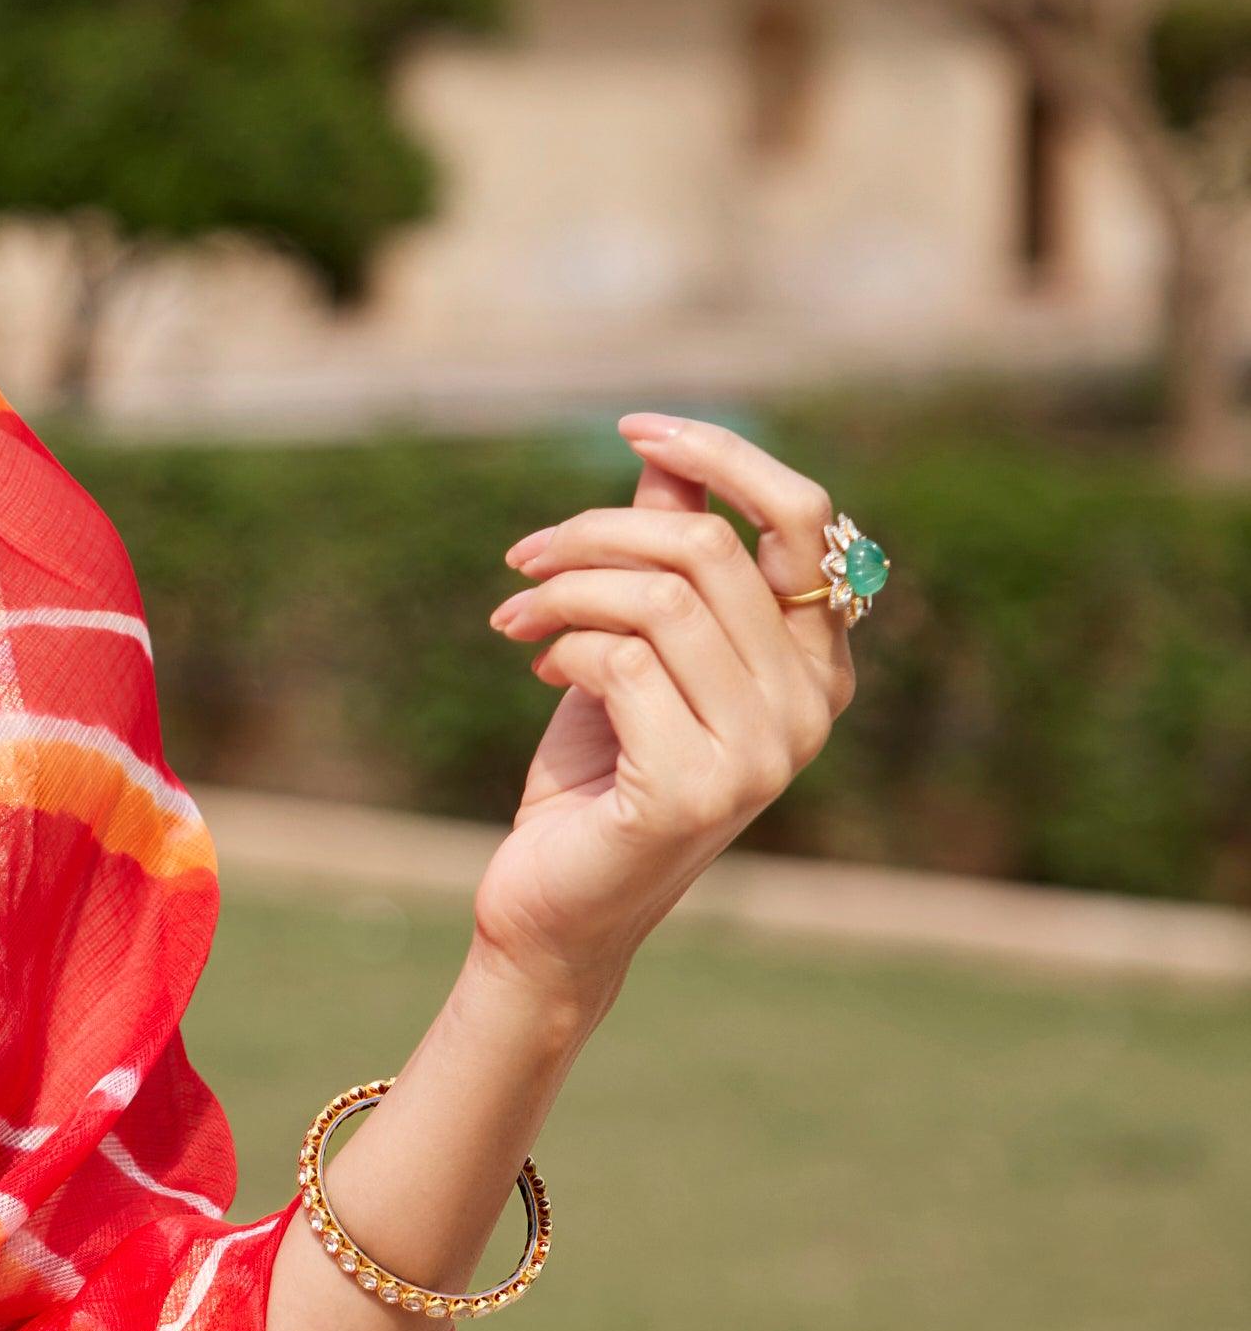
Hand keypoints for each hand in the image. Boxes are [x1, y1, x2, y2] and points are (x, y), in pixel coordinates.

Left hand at [474, 412, 857, 1012]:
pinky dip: (562, 644)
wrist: (556, 904)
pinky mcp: (699, 789)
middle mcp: (811, 708)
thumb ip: (662, 555)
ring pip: (660, 599)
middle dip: (597, 532)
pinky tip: (538, 665)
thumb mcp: (634, 643)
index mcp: (814, 663)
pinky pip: (622, 661)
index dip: (722, 454)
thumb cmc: (599, 769)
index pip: (804, 518)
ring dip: (564, 588)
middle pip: (711, 548)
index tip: (633, 427)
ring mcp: (765, 755)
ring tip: (515, 614)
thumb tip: (662, 451)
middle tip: (524, 556)